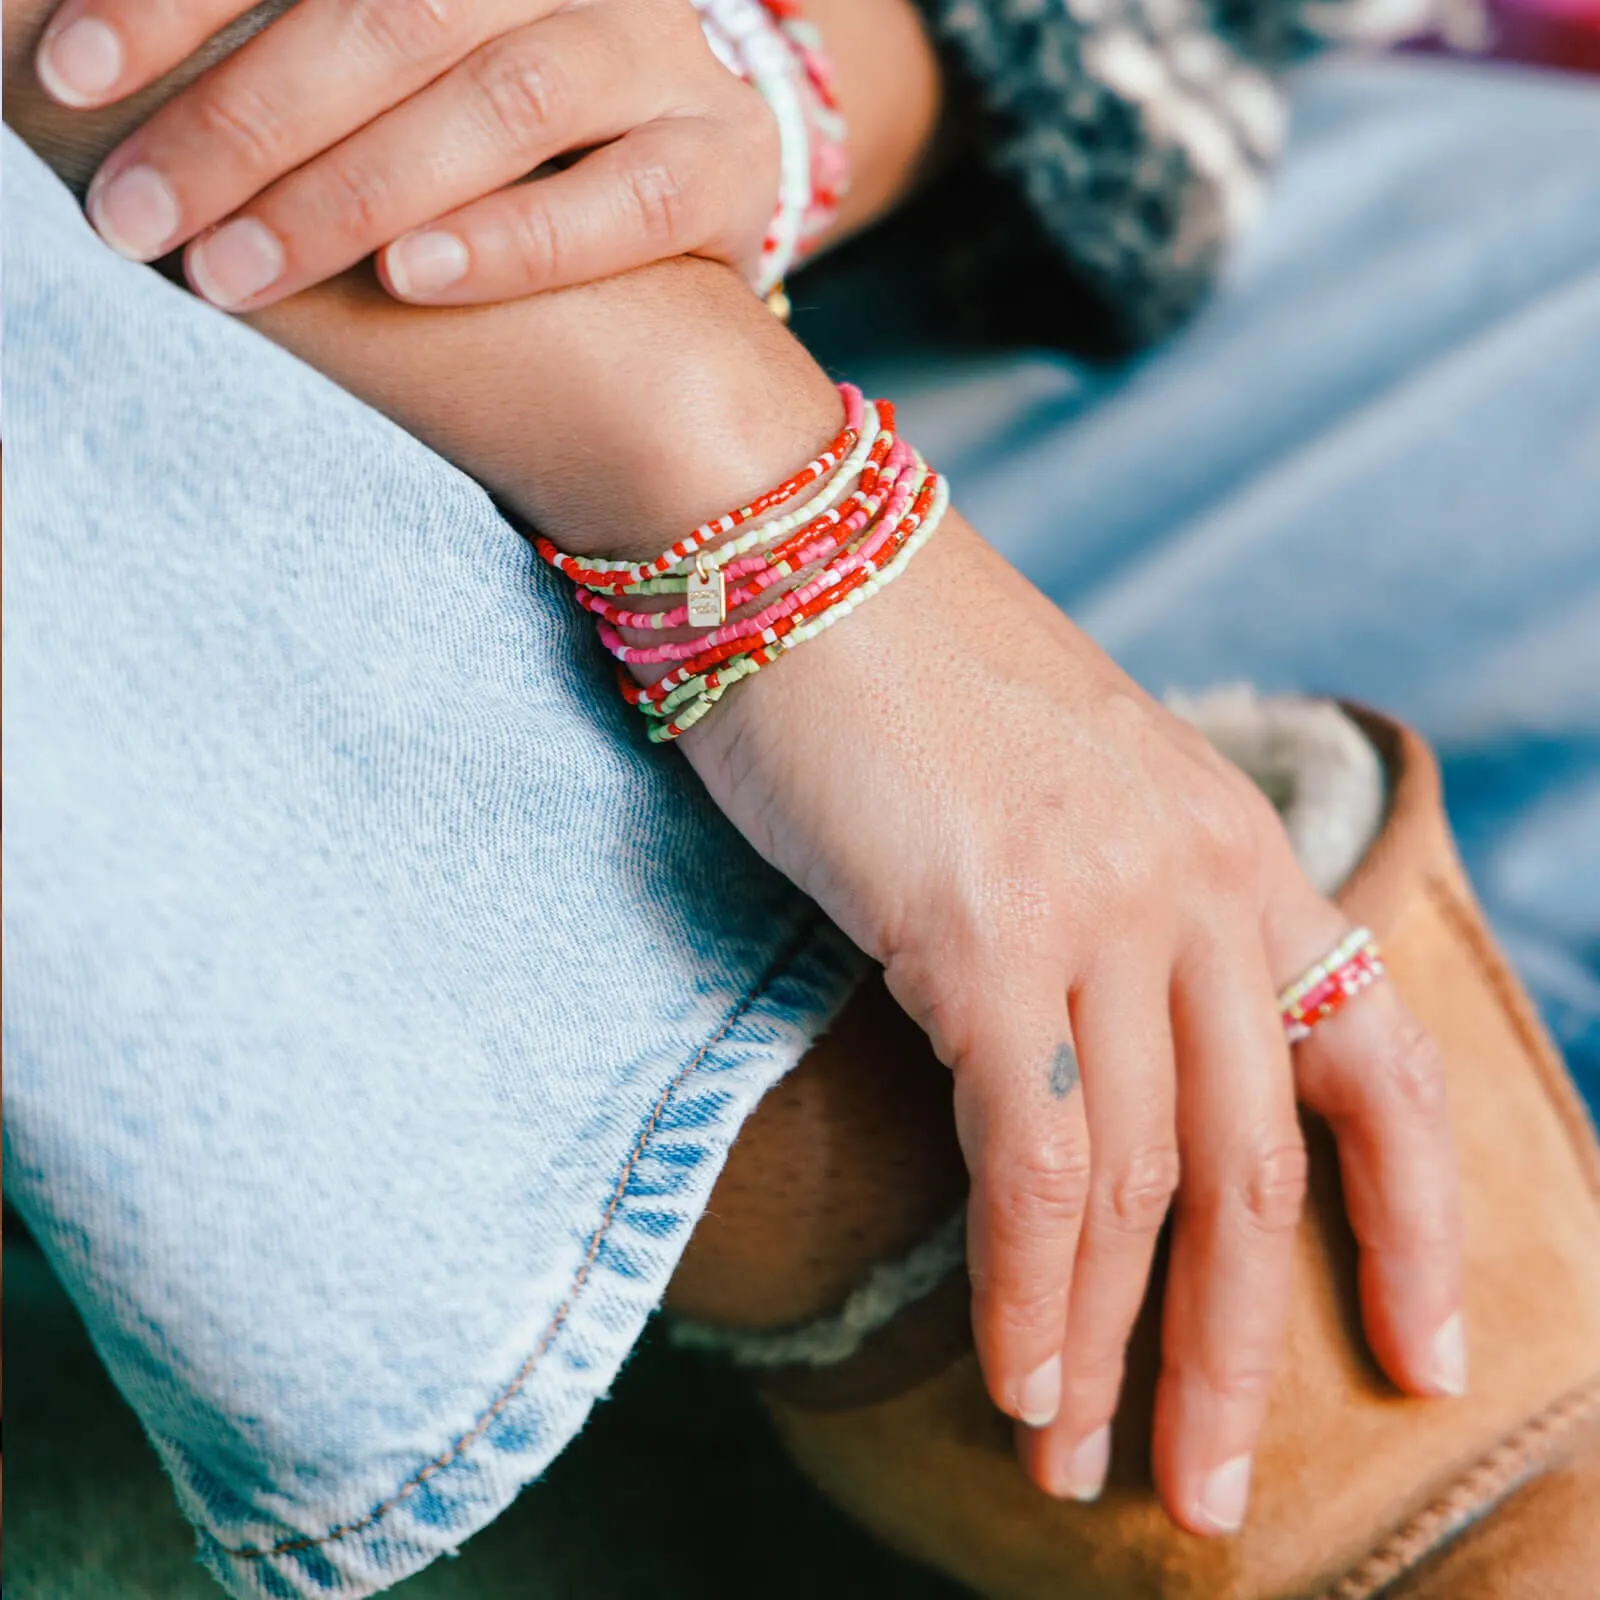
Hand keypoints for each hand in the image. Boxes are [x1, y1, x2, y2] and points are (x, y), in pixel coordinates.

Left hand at [35, 0, 779, 308]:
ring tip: (239, 272)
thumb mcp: (388, 63)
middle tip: (133, 218)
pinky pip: (628, 201)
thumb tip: (74, 53)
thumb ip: (294, 47)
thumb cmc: (492, 145)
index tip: (65, 74)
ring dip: (356, 191)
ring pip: (509, 102)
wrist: (673, 203)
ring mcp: (664, 57)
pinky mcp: (725, 164)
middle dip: (245, 119)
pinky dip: (515, 239)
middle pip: (397, 11)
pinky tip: (411, 280)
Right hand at [684, 514, 1462, 1533]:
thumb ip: (1119, 911)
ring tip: (1085, 1468)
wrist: (794, 548)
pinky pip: (1032, 1165)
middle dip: (1244, 1353)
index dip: (1418, 1227)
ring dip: (1117, 1353)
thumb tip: (1102, 1055)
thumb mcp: (1067, 790)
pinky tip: (1018, 1379)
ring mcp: (1102, 908)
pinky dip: (1030, 1290)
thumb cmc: (905, 675)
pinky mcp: (986, 933)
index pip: (1379, 1064)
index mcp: (1236, 847)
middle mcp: (1199, 884)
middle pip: (1263, 1175)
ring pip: (1148, 1192)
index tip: (1422, 1353)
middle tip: (1210, 1488)